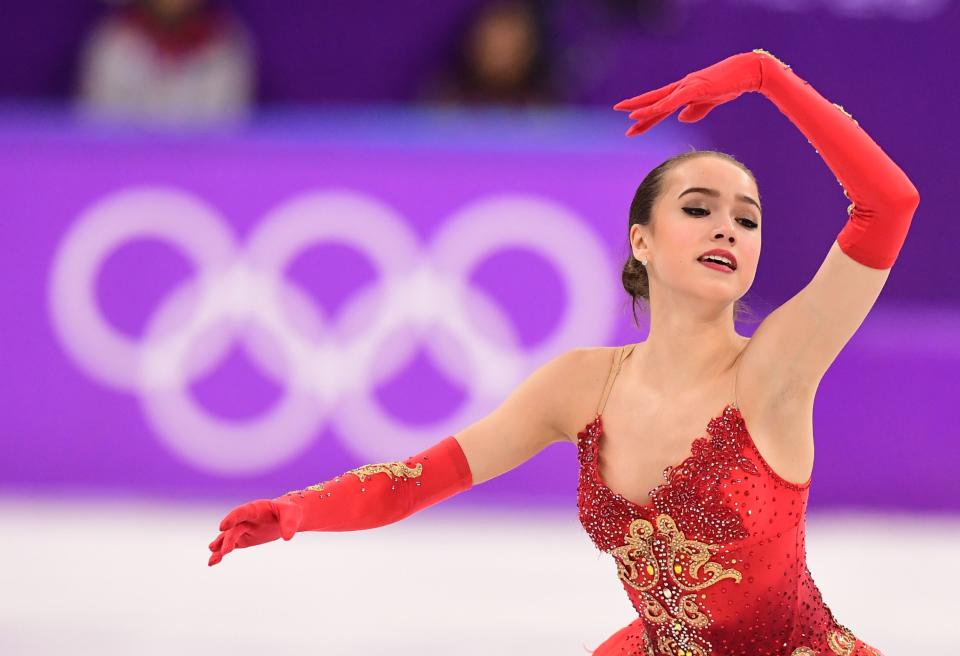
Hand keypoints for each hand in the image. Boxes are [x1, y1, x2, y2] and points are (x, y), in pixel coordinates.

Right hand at [207, 497, 303, 566]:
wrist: (286, 516)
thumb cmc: (289, 512)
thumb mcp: (292, 514)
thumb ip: (289, 524)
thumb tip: (287, 537)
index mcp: (255, 509)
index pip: (241, 512)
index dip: (232, 518)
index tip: (222, 527)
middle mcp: (245, 519)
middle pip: (234, 529)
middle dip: (228, 539)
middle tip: (224, 551)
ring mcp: (243, 529)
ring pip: (228, 538)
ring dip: (219, 547)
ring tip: (212, 560)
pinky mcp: (243, 539)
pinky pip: (230, 546)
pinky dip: (221, 553)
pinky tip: (213, 562)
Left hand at [612, 51, 764, 136]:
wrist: (746, 72)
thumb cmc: (730, 85)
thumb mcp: (709, 102)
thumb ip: (695, 110)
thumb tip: (681, 119)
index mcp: (684, 92)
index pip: (661, 106)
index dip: (647, 116)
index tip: (633, 126)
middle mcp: (681, 88)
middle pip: (654, 100)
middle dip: (636, 108)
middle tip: (617, 111)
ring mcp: (687, 87)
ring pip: (660, 100)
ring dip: (643, 108)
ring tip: (627, 116)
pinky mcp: (694, 89)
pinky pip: (672, 101)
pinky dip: (658, 107)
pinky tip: (646, 113)